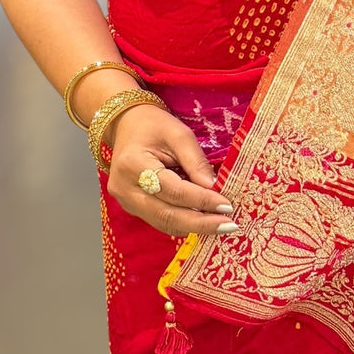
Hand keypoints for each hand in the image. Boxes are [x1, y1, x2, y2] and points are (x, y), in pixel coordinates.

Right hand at [106, 101, 237, 237]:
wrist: (127, 125)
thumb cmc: (153, 125)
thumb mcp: (179, 134)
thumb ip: (196, 161)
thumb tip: (214, 188)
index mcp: (133, 165)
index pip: (172, 190)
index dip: (201, 200)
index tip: (227, 206)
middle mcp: (125, 188)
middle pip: (166, 214)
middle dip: (200, 223)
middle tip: (229, 225)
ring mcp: (126, 201)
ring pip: (163, 223)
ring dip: (194, 227)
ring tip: (221, 226)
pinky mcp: (132, 208)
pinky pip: (160, 221)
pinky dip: (184, 223)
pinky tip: (204, 221)